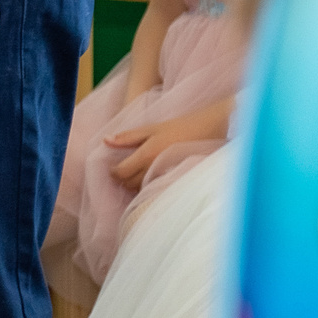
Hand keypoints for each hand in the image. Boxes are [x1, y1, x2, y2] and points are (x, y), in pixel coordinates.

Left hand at [103, 106, 223, 187]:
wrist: (212, 130)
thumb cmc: (181, 127)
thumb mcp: (152, 128)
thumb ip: (128, 137)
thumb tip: (105, 141)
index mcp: (147, 154)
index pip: (121, 174)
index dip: (114, 173)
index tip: (114, 169)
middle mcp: (156, 168)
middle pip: (130, 184)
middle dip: (124, 180)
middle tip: (125, 171)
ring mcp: (168, 177)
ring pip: (143, 190)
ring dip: (137, 185)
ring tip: (139, 174)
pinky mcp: (178, 180)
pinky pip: (158, 189)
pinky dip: (151, 186)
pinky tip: (153, 178)